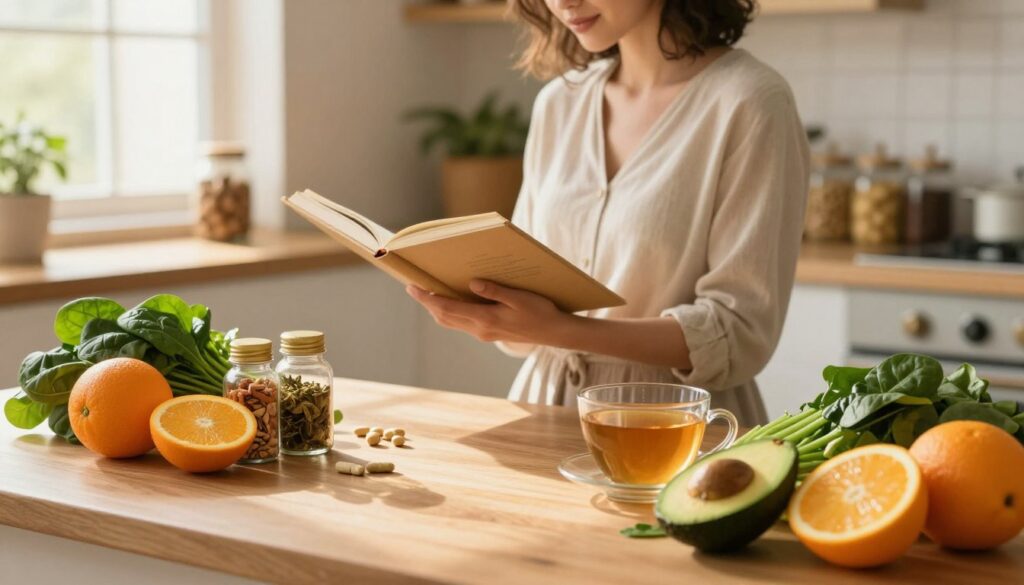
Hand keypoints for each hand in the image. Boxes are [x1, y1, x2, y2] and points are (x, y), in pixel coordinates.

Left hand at [406, 279, 570, 343]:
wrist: (554, 333)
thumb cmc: (540, 311)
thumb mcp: (519, 297)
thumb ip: (494, 291)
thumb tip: (471, 284)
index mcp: (485, 319)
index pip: (448, 308)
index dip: (427, 298)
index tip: (413, 288)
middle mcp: (480, 329)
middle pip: (444, 317)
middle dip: (427, 303)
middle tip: (413, 288)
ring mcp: (483, 333)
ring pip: (451, 322)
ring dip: (437, 309)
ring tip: (427, 294)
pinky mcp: (488, 333)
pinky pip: (461, 323)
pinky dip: (450, 313)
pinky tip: (451, 302)